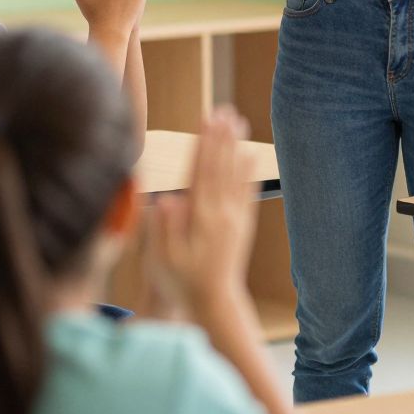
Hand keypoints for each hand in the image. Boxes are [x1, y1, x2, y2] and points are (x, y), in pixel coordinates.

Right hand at [145, 110, 255, 311]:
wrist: (216, 303)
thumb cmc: (183, 283)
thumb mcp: (163, 261)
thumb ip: (163, 230)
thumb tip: (165, 200)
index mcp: (200, 219)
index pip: (201, 173)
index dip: (203, 144)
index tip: (206, 120)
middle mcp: (220, 214)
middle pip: (220, 167)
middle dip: (220, 137)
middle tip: (223, 109)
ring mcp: (234, 219)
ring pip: (235, 175)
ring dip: (235, 146)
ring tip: (238, 121)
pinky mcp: (242, 225)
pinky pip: (246, 192)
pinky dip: (248, 172)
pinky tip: (250, 155)